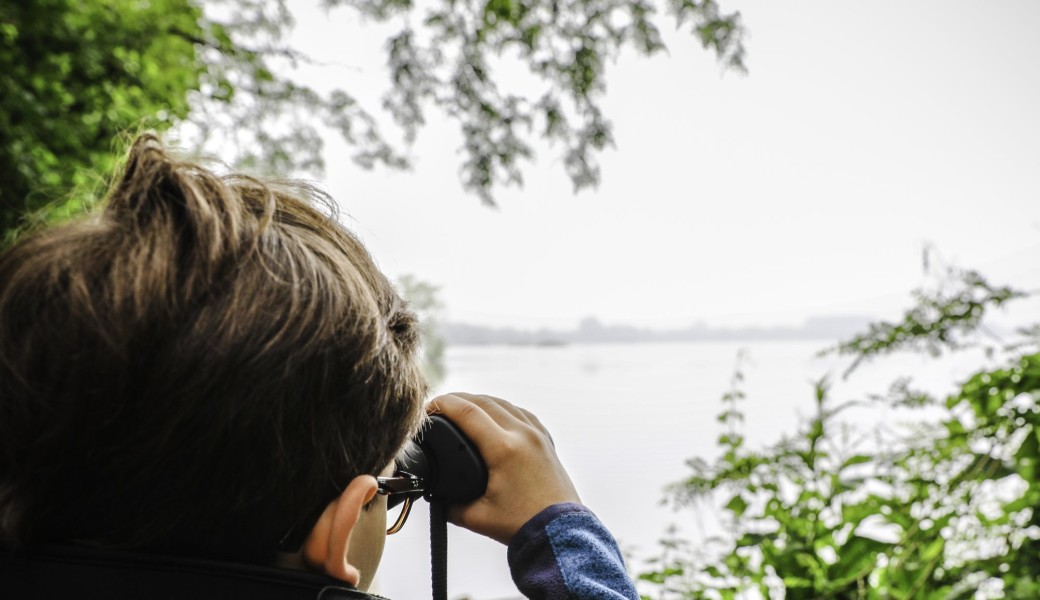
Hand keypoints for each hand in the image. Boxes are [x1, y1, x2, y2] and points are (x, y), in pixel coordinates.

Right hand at [427, 392, 581, 544]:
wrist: (560, 532)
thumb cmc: (522, 525)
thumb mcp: (476, 518)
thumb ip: (449, 506)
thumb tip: (434, 495)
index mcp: (504, 449)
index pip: (467, 412)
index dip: (442, 405)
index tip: (427, 408)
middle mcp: (523, 434)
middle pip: (484, 401)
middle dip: (457, 399)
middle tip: (438, 407)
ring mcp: (537, 434)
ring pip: (504, 403)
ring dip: (480, 401)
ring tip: (461, 409)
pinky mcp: (546, 440)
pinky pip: (521, 413)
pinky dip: (502, 409)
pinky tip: (493, 415)